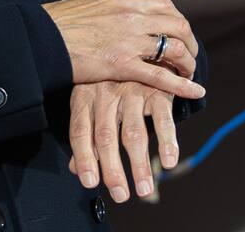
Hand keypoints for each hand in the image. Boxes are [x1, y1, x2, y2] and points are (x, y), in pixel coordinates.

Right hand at [42, 0, 203, 97]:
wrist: (41, 36)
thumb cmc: (58, 22)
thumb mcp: (89, 5)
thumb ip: (109, 9)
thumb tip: (116, 13)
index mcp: (124, 1)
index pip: (164, 6)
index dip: (178, 21)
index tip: (179, 33)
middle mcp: (132, 17)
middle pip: (178, 26)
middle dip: (190, 42)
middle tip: (190, 56)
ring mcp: (129, 41)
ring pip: (176, 49)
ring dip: (188, 63)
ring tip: (189, 74)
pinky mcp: (122, 65)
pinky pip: (161, 76)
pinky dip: (182, 85)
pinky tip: (195, 92)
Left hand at [67, 80, 179, 201]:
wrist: (141, 49)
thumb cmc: (110, 83)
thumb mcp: (90, 101)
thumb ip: (86, 135)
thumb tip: (76, 169)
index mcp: (85, 97)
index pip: (80, 132)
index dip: (84, 158)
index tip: (89, 183)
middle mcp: (106, 93)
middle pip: (106, 137)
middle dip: (112, 169)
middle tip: (120, 196)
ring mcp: (132, 91)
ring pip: (134, 133)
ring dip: (140, 165)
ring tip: (144, 190)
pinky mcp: (158, 89)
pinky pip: (163, 119)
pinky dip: (167, 142)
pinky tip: (169, 162)